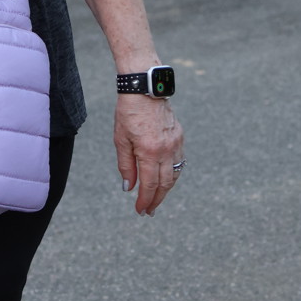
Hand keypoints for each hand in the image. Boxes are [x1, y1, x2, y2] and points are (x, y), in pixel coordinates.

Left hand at [114, 95, 183, 215]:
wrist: (145, 89)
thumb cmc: (128, 113)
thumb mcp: (121, 140)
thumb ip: (126, 165)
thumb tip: (129, 187)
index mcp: (150, 151)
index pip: (149, 184)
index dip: (145, 200)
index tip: (141, 211)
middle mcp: (166, 150)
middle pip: (164, 184)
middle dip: (156, 199)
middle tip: (149, 211)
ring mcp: (176, 144)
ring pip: (174, 175)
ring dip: (165, 189)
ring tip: (156, 199)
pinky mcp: (180, 137)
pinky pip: (179, 162)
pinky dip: (172, 174)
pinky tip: (165, 179)